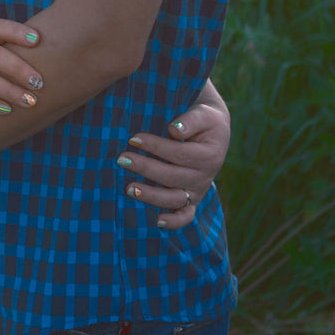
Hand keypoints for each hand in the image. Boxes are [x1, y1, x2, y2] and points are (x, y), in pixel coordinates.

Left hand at [118, 96, 230, 231]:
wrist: (213, 130)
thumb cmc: (204, 119)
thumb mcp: (204, 113)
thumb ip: (191, 120)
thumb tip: (174, 129)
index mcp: (210, 155)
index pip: (179, 153)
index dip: (155, 146)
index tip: (133, 138)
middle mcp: (205, 177)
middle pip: (172, 176)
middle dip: (145, 167)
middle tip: (121, 158)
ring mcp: (198, 191)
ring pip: (174, 199)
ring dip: (151, 196)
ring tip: (129, 188)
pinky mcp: (192, 200)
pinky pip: (185, 216)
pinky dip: (174, 222)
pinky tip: (157, 221)